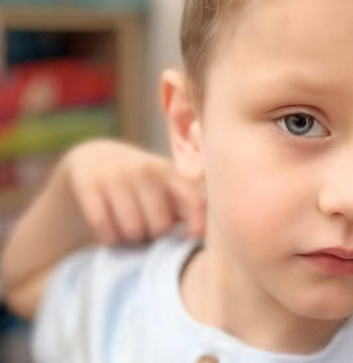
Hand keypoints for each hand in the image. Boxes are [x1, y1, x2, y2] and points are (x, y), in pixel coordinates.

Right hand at [60, 139, 205, 245]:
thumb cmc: (142, 183)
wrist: (93, 158)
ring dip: (130, 240)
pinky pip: (103, 226)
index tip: (191, 240)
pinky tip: (111, 233)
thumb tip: (217, 233)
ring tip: (132, 232)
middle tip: (149, 232)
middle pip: (160, 225)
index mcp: (171, 172)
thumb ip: (189, 204)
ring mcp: (116, 176)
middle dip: (155, 236)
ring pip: (132, 229)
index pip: (192, 201)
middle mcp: (145, 170)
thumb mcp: (166, 185)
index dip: (196, 225)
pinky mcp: (89, 185)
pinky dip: (108, 237)